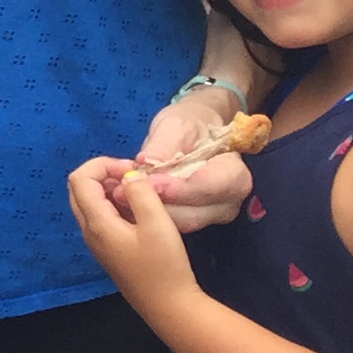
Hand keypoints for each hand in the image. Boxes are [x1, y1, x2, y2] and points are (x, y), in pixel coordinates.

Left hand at [68, 158, 200, 318]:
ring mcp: (96, 242)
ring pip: (90, 203)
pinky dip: (115, 204)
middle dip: (103, 174)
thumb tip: (128, 175)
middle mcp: (89, 231)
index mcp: (96, 223)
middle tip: (134, 177)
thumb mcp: (157, 224)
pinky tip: (140, 210)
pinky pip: (101, 217)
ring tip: (141, 192)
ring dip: (110, 189)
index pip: (79, 178)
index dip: (103, 165)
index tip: (132, 169)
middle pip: (79, 189)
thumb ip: (140, 193)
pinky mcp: (108, 250)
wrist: (168, 307)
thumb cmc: (164, 266)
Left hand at [126, 92, 254, 233]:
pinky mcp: (190, 221)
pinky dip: (145, 216)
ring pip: (177, 224)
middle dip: (156, 205)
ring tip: (118, 195)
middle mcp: (227, 203)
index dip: (178, 189)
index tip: (150, 183)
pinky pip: (168, 226)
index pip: (208, 188)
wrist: (195, 134)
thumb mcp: (176, 126)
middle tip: (122, 192)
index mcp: (235, 176)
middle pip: (192, 214)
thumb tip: (144, 161)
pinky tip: (124, 202)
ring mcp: (210, 216)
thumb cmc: (190, 126)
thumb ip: (164, 145)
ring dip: (146, 213)